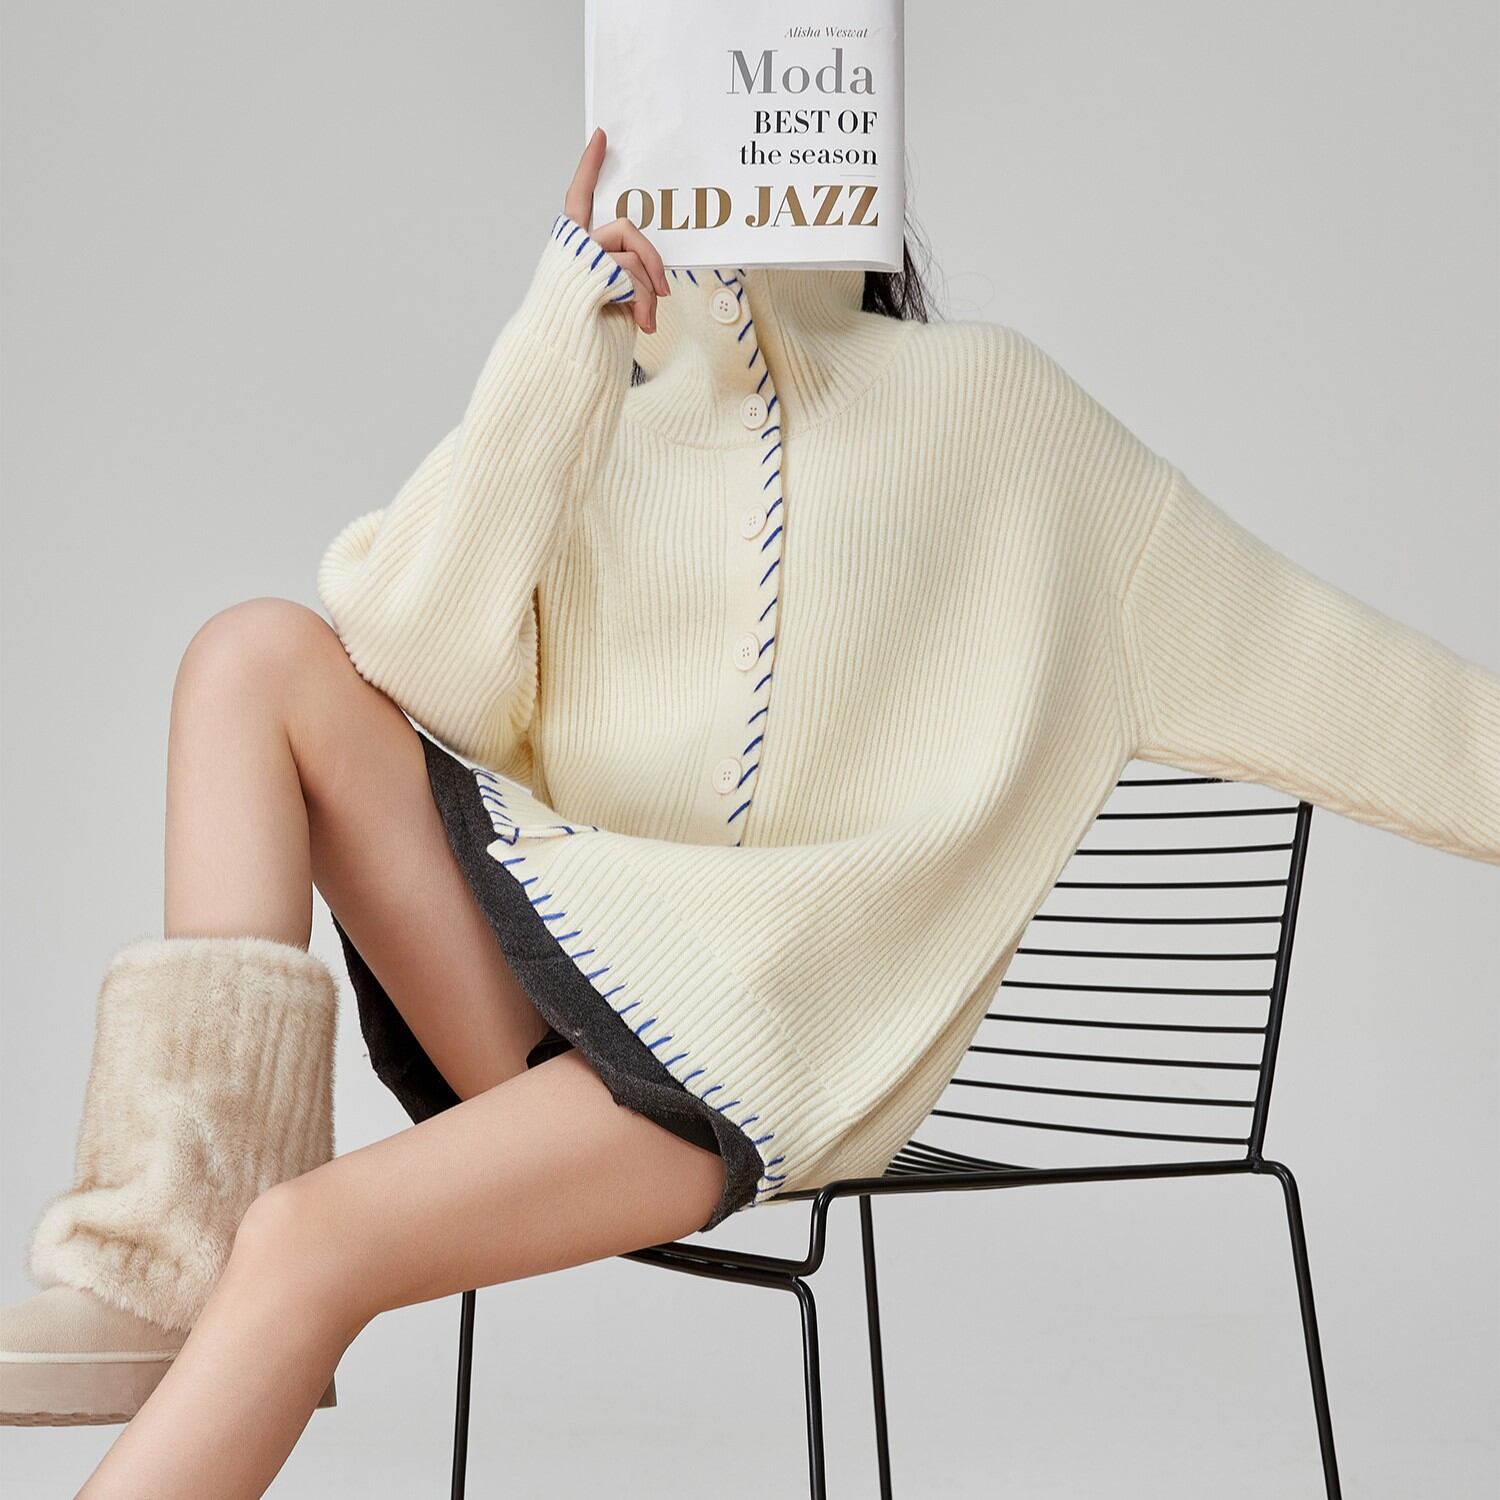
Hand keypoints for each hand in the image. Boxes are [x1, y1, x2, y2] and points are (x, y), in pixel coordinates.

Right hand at [565, 126, 670, 334]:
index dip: (589, 167)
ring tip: (645, 323)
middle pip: (625, 230)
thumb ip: (625, 279)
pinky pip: (631, 274)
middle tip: (665, 294)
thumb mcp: (610, 302)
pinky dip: (642, 301)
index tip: (601, 136)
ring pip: (632, 258)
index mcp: (571, 251)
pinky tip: (642, 324)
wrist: (563, 364)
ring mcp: (579, 259)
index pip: (578, 199)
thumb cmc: (585, 340)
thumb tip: (659, 285)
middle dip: (652, 262)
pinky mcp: (591, 273)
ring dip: (647, 293)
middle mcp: (571, 249)